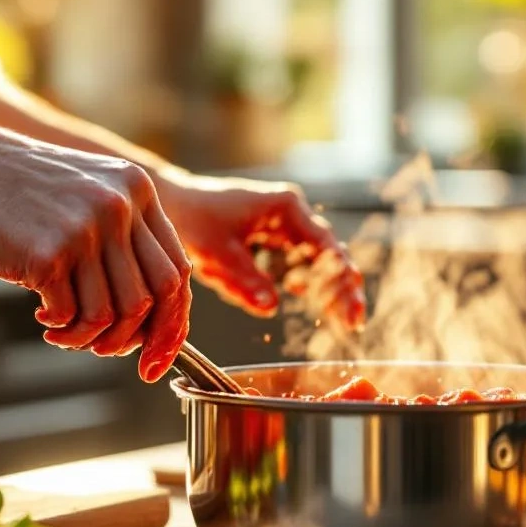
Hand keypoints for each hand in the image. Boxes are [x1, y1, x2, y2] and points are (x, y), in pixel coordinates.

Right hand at [0, 124, 191, 381]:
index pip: (176, 272)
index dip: (173, 322)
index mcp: (138, 192)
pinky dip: (61, 329)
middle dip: (133, 339)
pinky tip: (43, 318)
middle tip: (105, 351)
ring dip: (88, 337)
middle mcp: (119, 207)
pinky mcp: (50, 253)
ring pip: (111, 314)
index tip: (159, 355)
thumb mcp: (92, 197)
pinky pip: (72, 315)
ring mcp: (86, 229)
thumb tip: (154, 321)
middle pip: (150, 299)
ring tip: (64, 333)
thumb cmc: (30, 197)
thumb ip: (128, 242)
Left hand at [156, 169, 364, 329]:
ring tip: (344, 320)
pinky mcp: (273, 241)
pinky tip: (314, 303)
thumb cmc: (192, 220)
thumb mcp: (216, 254)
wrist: (171, 204)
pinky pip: (298, 264)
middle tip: (354, 322)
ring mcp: (284, 227)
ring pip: (317, 261)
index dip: (341, 280)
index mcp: (286, 208)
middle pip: (329, 254)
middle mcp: (291, 215)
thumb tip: (271, 308)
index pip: (326, 247)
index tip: (350, 310)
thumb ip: (244, 280)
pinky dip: (308, 283)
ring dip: (329, 287)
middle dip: (343, 288)